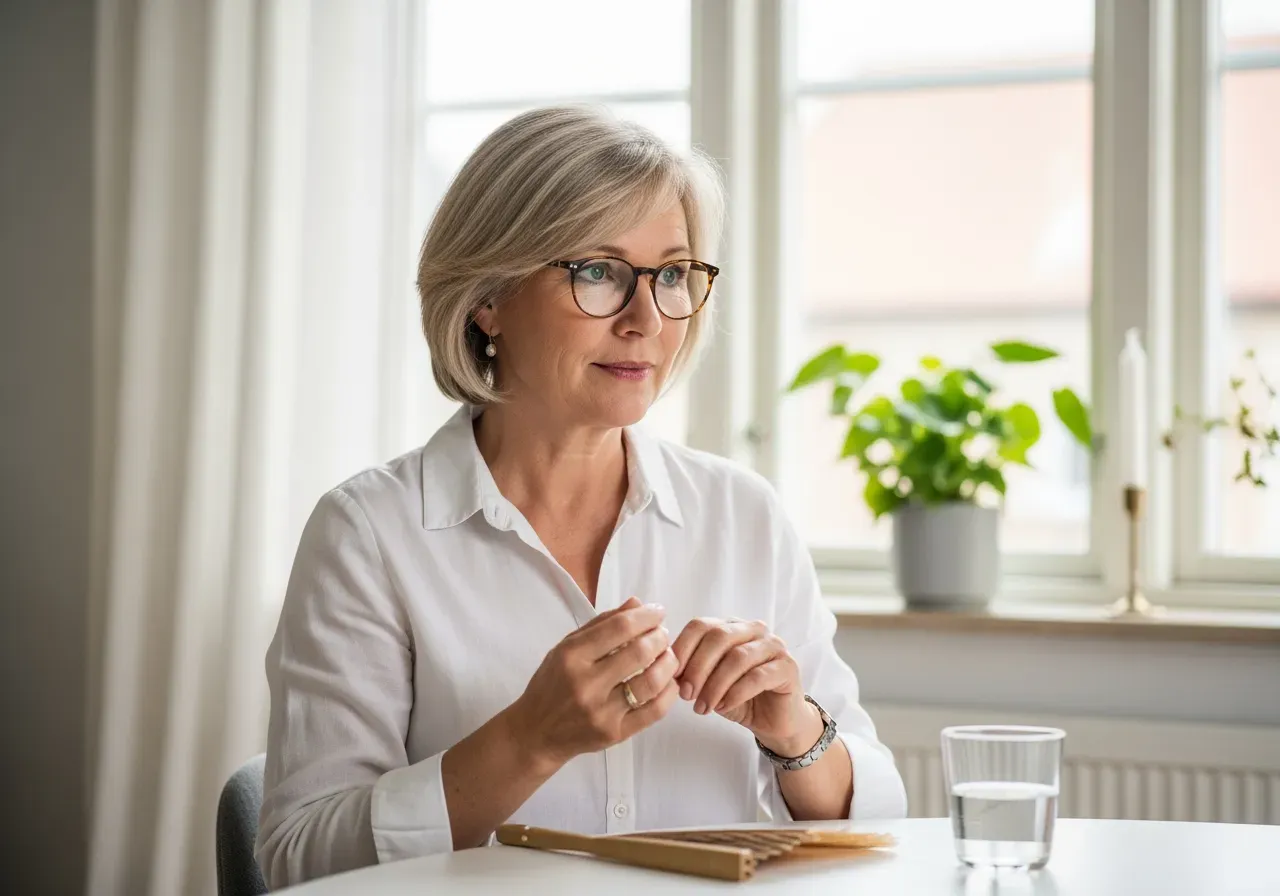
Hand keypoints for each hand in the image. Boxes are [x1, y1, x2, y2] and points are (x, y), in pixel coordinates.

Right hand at [510, 597, 679, 769]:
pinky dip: (668, 691)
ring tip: (668, 654)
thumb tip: (636, 603)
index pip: (619, 628)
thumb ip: (601, 624)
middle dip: (660, 637)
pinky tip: (668, 680)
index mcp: (571, 656)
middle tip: (663, 633)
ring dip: (668, 662)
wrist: (536, 733)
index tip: (658, 612)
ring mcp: (602, 712)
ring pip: (651, 682)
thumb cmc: (550, 685)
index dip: (646, 616)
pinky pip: (654, 710)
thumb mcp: (565, 648)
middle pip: (639, 652)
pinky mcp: (616, 733)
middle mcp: (586, 684)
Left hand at [671, 618, 820, 757]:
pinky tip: (723, 707)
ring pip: (737, 657)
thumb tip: (667, 667)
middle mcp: (753, 629)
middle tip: (686, 695)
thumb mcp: (708, 682)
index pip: (701, 625)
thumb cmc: (738, 698)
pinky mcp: (788, 667)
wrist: (773, 721)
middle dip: (697, 668)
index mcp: (730, 626)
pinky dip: (735, 693)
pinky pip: (757, 676)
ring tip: (703, 707)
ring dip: (715, 685)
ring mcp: (773, 646)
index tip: (672, 676)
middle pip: (719, 637)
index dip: (683, 648)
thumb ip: (692, 670)